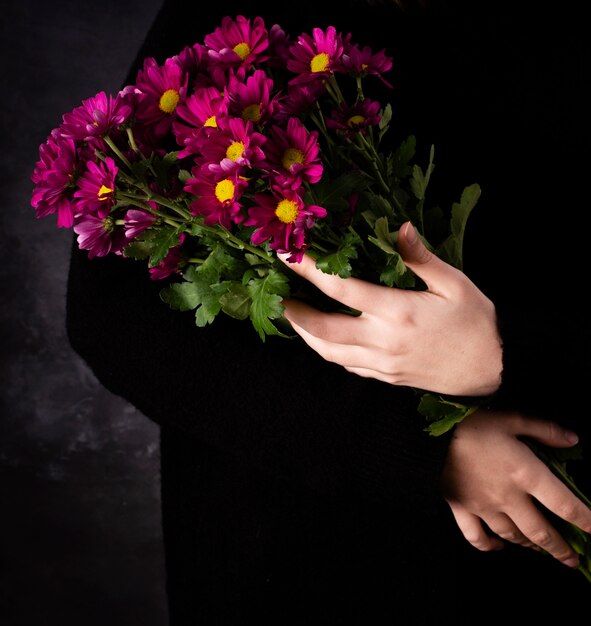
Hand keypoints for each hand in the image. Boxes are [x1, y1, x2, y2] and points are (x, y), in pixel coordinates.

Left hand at [279, 221, 501, 396]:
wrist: (494, 368)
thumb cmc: (477, 321)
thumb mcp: (454, 282)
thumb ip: (420, 257)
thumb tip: (397, 227)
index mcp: (398, 311)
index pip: (340, 289)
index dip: (308, 271)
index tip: (287, 256)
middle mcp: (384, 340)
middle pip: (323, 329)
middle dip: (296, 313)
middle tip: (281, 297)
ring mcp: (383, 363)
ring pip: (329, 352)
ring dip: (306, 335)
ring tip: (295, 317)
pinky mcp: (387, 377)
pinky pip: (348, 365)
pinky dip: (329, 351)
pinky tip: (324, 339)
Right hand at [440, 409, 590, 567]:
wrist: (428, 433)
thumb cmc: (472, 423)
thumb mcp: (512, 419)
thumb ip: (544, 430)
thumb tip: (572, 440)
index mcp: (525, 474)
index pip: (565, 505)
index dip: (585, 521)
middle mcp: (508, 497)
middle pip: (541, 532)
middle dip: (560, 549)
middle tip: (573, 559)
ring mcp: (484, 507)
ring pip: (513, 536)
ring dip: (530, 546)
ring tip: (541, 549)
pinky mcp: (461, 508)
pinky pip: (477, 536)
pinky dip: (490, 546)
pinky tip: (498, 546)